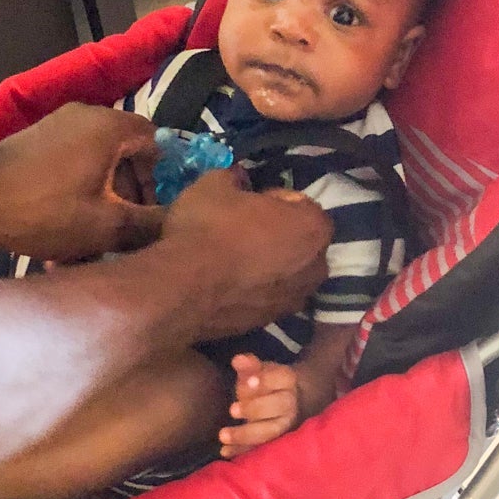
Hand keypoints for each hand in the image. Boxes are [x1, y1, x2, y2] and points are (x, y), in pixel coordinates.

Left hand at [0, 104, 159, 259]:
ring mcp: (59, 125)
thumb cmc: (45, 210)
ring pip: (100, 161)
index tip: (155, 212)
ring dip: (107, 195)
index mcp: (110, 126)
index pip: (157, 142)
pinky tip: (74, 224)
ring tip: (100, 235)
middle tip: (130, 228)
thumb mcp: (105, 225)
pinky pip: (76, 162)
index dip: (164, 179)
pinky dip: (83, 189)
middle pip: (128, 152)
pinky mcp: (39, 141)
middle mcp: (87, 115)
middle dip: (133, 192)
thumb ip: (149, 223)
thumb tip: (179, 223)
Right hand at [160, 171, 330, 340]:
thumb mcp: (215, 184)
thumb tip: (236, 178)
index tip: (248, 201)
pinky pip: (268, 296)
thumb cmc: (208, 228)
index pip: (300, 203)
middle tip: (242, 228)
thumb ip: (233, 177)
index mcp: (313, 226)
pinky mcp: (272, 322)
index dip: (272, 199)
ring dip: (269, 263)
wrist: (183, 289)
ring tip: (234, 258)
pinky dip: (255, 288)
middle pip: (299, 241)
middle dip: (278, 234)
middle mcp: (316, 266)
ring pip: (286, 272)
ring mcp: (296, 298)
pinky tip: (228, 282)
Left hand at [220, 354, 300, 455]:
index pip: (281, 379)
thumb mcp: (259, 371)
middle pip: (278, 406)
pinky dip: (242, 451)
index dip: (265, 381)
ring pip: (270, 431)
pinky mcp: (275, 443)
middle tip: (232, 410)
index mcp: (288, 382)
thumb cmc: (268, 385)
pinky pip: (260, 448)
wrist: (291, 402)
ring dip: (246, 434)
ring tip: (223, 435)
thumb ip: (249, 366)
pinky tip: (224, 451)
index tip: (248, 381)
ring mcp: (285, 426)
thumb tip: (238, 360)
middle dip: (255, 408)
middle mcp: (291, 405)